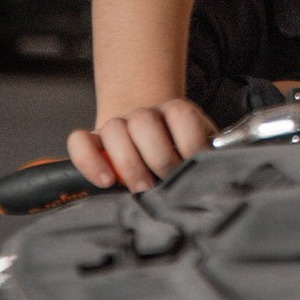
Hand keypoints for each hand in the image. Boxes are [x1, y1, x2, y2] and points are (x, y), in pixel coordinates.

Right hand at [67, 97, 217, 190]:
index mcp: (174, 112)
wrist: (148, 134)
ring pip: (114, 129)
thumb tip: (220, 171)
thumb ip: (209, 153)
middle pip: (144, 122)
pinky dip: (89, 161)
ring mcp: (116, 125)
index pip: (181, 115)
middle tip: (165, 182)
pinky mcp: (92, 141)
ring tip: (140, 187)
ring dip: (128, 162)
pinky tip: (106, 181)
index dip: (190, 143)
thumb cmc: (178, 150)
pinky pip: (79, 142)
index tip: (195, 166)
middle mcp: (144, 115)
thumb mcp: (200, 146)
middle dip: (158, 157)